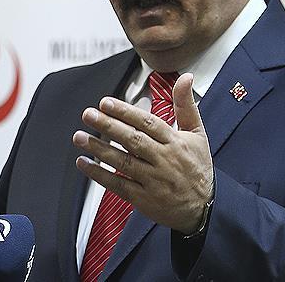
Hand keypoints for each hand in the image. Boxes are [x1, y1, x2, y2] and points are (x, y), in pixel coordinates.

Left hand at [72, 73, 213, 233]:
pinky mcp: (144, 198)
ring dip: (99, 149)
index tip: (105, 102)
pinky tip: (84, 163)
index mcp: (175, 142)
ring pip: (123, 162)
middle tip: (88, 114)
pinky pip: (118, 185)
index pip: (148, 123)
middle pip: (133, 140)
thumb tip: (185, 77)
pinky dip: (99, 174)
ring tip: (79, 137)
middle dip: (108, 126)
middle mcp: (164, 160)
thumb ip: (186, 104)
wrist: (205, 207)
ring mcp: (153, 180)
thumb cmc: (197, 166)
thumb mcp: (197, 133)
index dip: (126, 112)